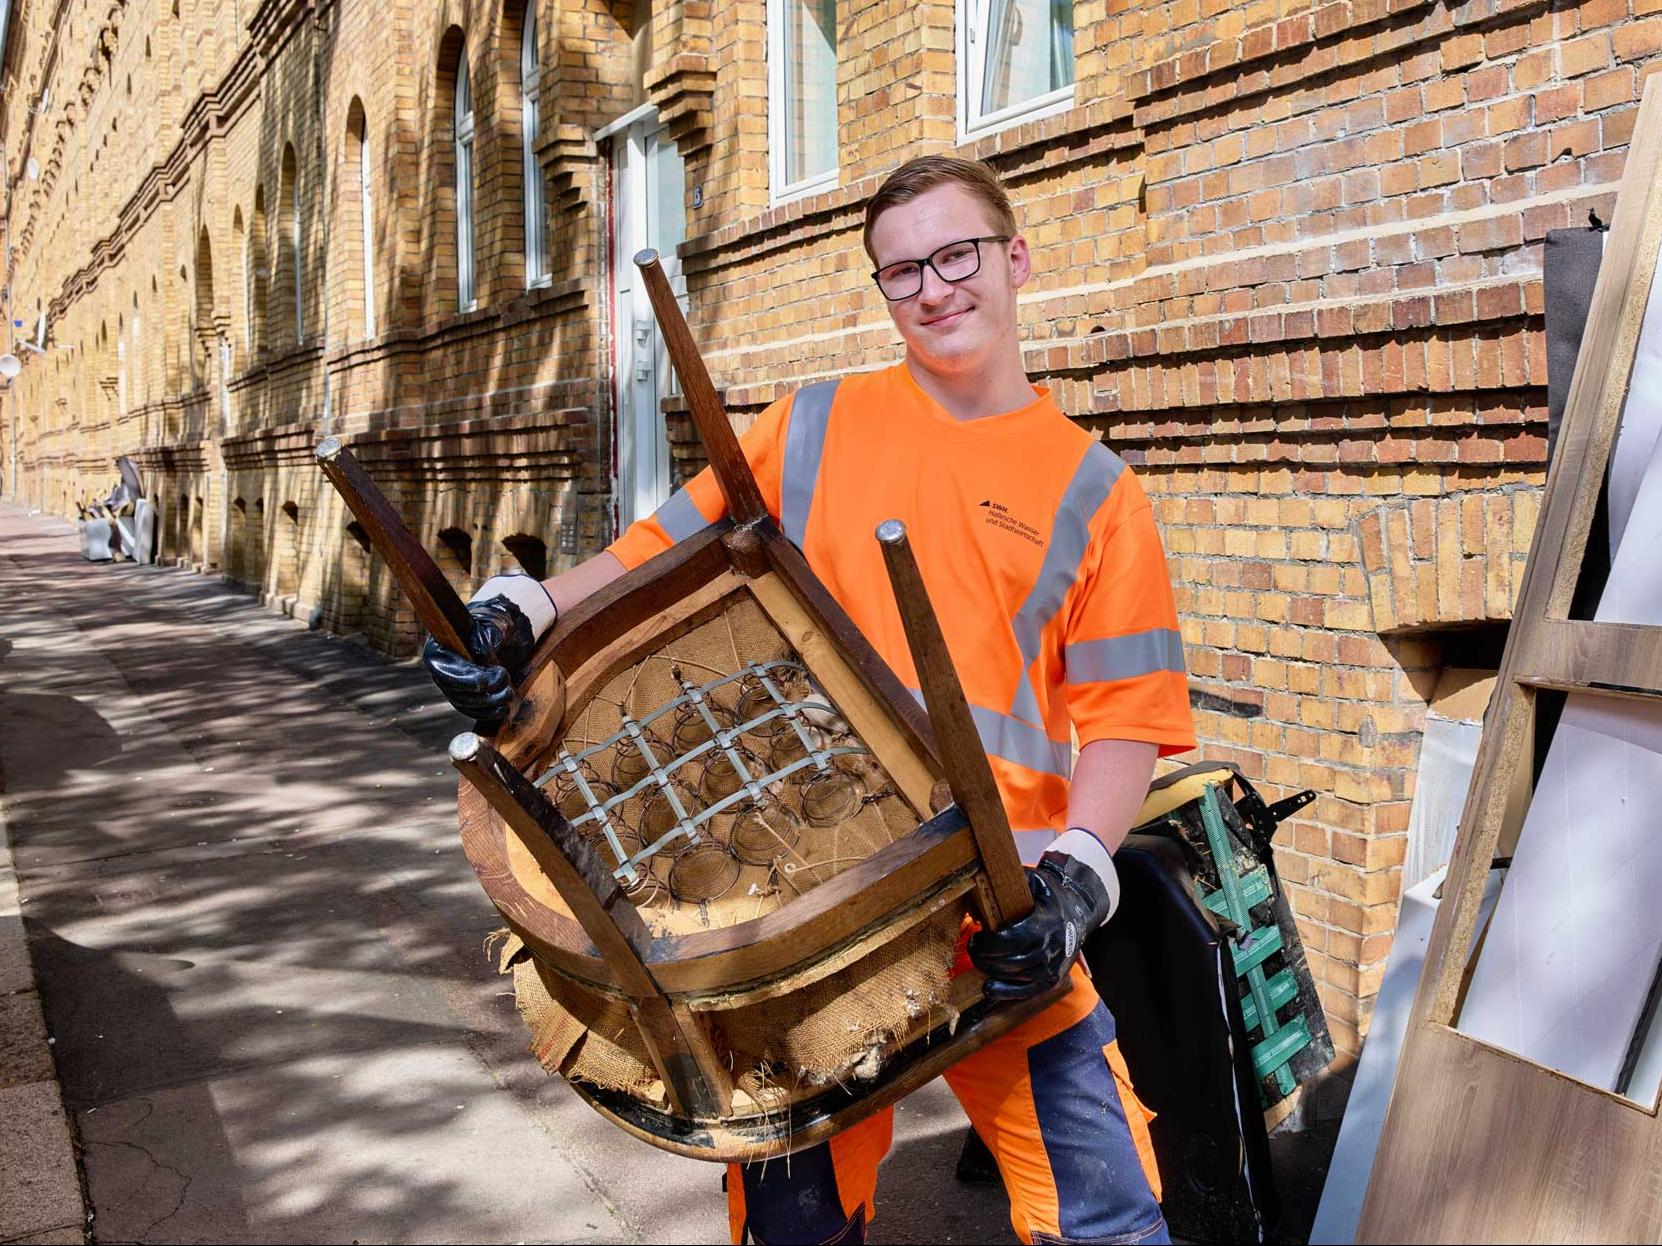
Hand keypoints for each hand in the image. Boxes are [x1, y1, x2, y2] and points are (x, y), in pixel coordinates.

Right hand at [423, 576, 555, 725]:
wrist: (498, 634)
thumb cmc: (492, 626)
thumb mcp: (491, 625)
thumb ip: (485, 636)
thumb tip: (479, 650)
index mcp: (439, 649)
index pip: (446, 670)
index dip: (469, 677)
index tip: (496, 675)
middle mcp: (440, 670)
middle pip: (455, 690)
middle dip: (484, 691)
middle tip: (506, 680)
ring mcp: (450, 685)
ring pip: (464, 703)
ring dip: (488, 703)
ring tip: (509, 694)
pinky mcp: (462, 697)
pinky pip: (471, 710)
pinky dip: (487, 713)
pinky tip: (503, 710)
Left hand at [968, 849, 1115, 1000]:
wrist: (1079, 910)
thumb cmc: (1049, 894)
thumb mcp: (1033, 880)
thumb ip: (1011, 881)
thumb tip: (980, 878)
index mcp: (1047, 921)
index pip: (1012, 939)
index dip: (989, 942)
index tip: (977, 935)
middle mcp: (1053, 946)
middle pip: (1011, 960)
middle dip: (985, 957)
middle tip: (973, 949)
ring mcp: (1054, 965)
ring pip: (1016, 975)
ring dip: (992, 970)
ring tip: (979, 960)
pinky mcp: (1054, 978)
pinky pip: (1028, 991)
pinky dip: (1006, 992)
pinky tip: (989, 988)